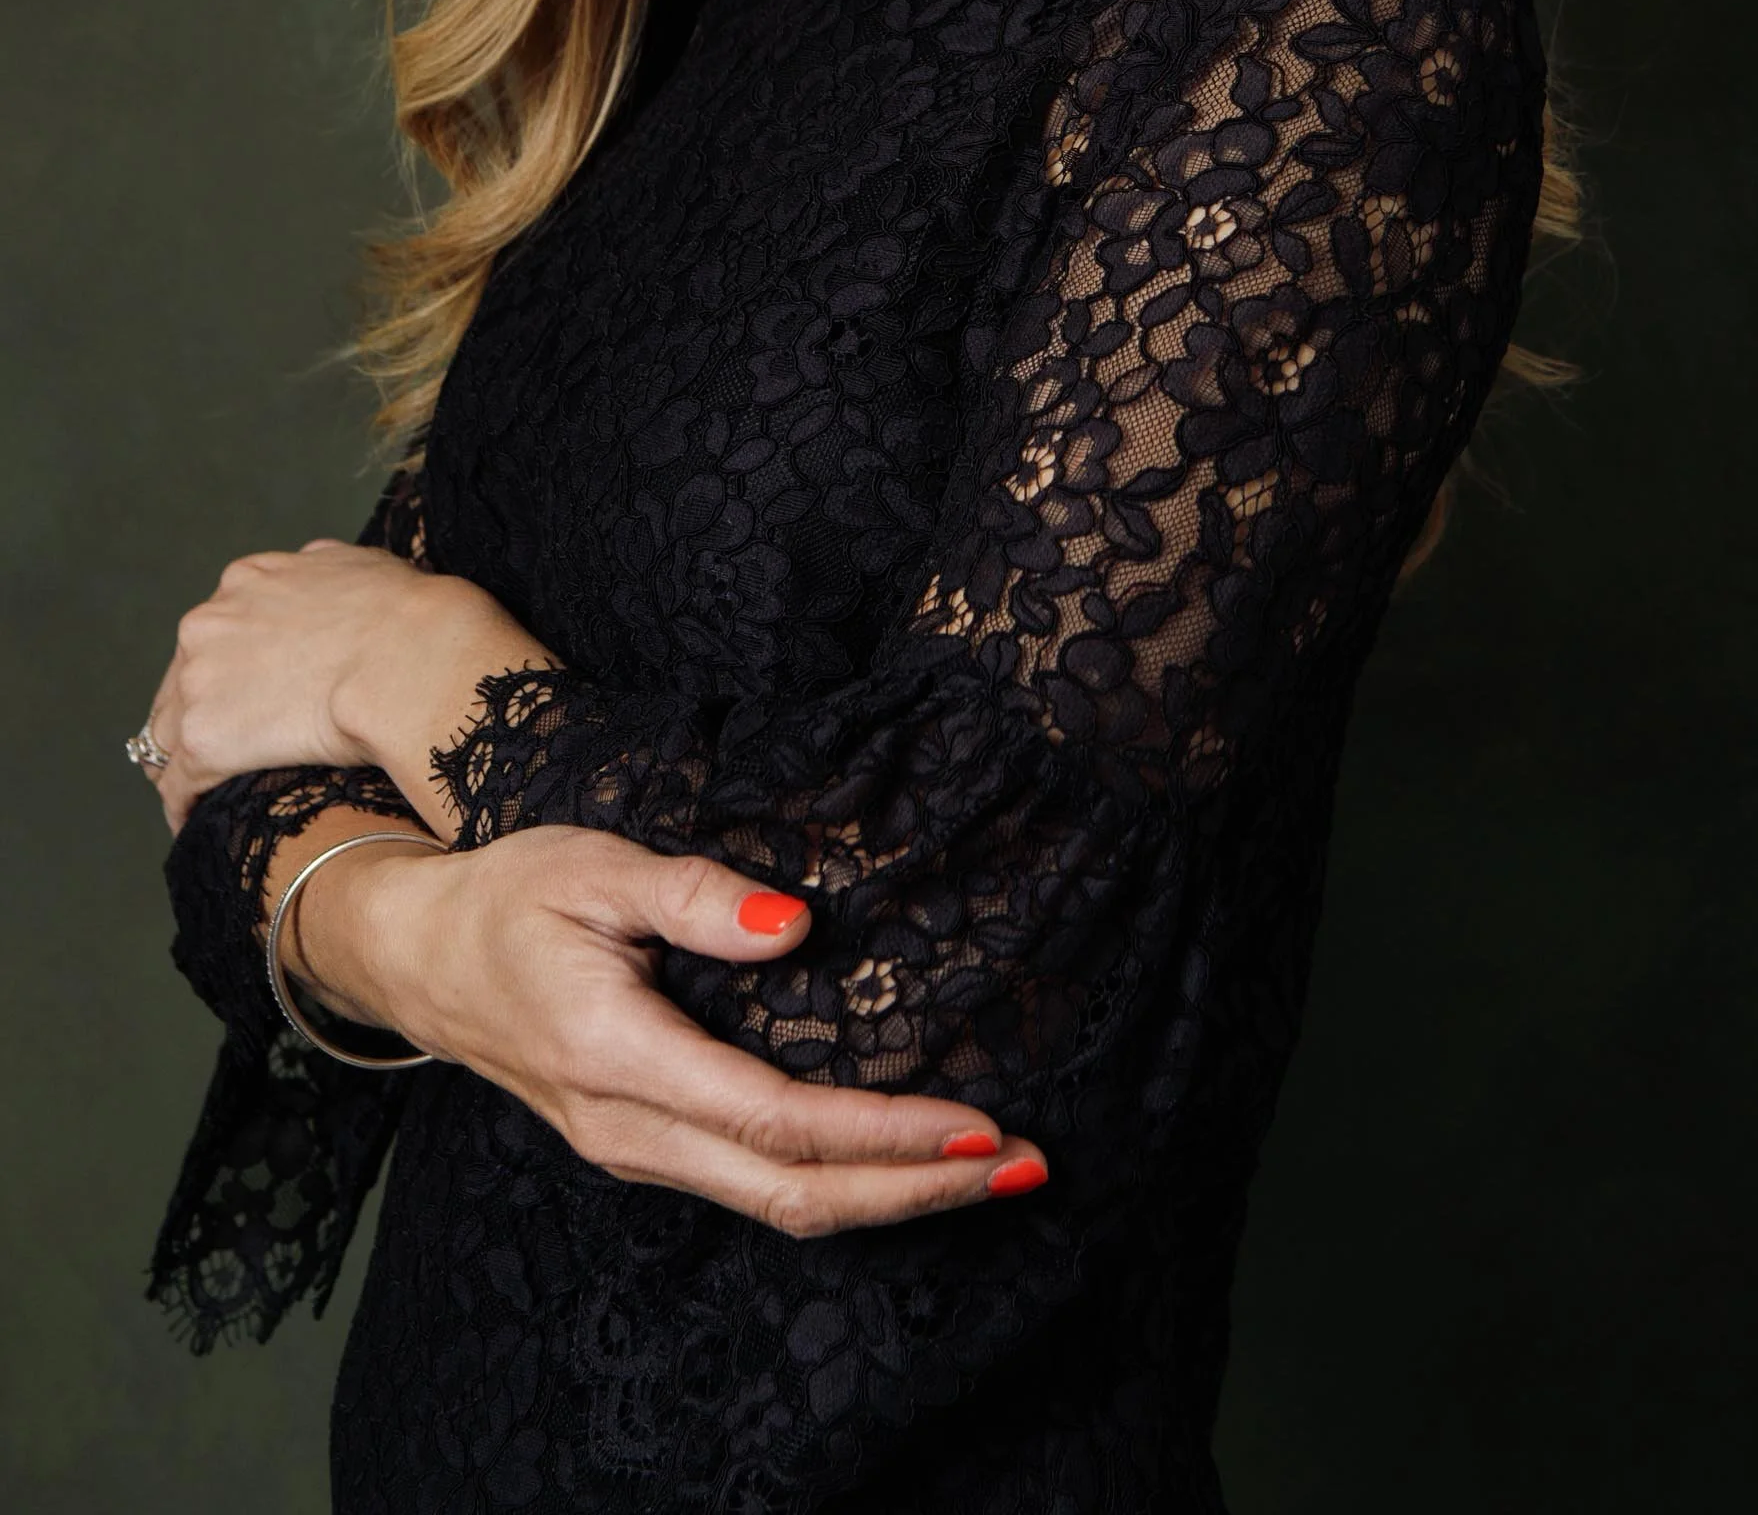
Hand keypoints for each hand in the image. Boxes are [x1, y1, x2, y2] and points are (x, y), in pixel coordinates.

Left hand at [142, 541, 551, 832]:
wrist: (410, 658)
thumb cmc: (405, 614)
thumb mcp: (360, 565)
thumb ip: (323, 570)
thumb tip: (321, 571)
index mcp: (245, 582)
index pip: (214, 634)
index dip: (225, 669)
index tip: (241, 696)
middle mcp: (209, 623)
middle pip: (180, 682)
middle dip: (198, 714)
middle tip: (220, 751)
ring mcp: (199, 681)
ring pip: (167, 734)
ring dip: (183, 762)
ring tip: (202, 795)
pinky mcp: (204, 738)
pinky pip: (178, 783)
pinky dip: (184, 804)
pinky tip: (198, 822)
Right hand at [300, 822, 1048, 1236]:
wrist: (418, 954)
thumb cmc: (509, 894)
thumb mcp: (594, 865)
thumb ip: (694, 894)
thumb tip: (794, 925)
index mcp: (616, 1055)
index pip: (776, 1119)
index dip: (883, 1133)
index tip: (977, 1121)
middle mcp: (628, 1128)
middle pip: (791, 1193)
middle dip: (916, 1190)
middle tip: (1024, 1164)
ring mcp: (633, 1150)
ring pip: (776, 1206)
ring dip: (888, 1197)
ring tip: (990, 1171)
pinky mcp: (643, 1147)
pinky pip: (752, 1187)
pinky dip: (838, 1184)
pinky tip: (900, 1163)